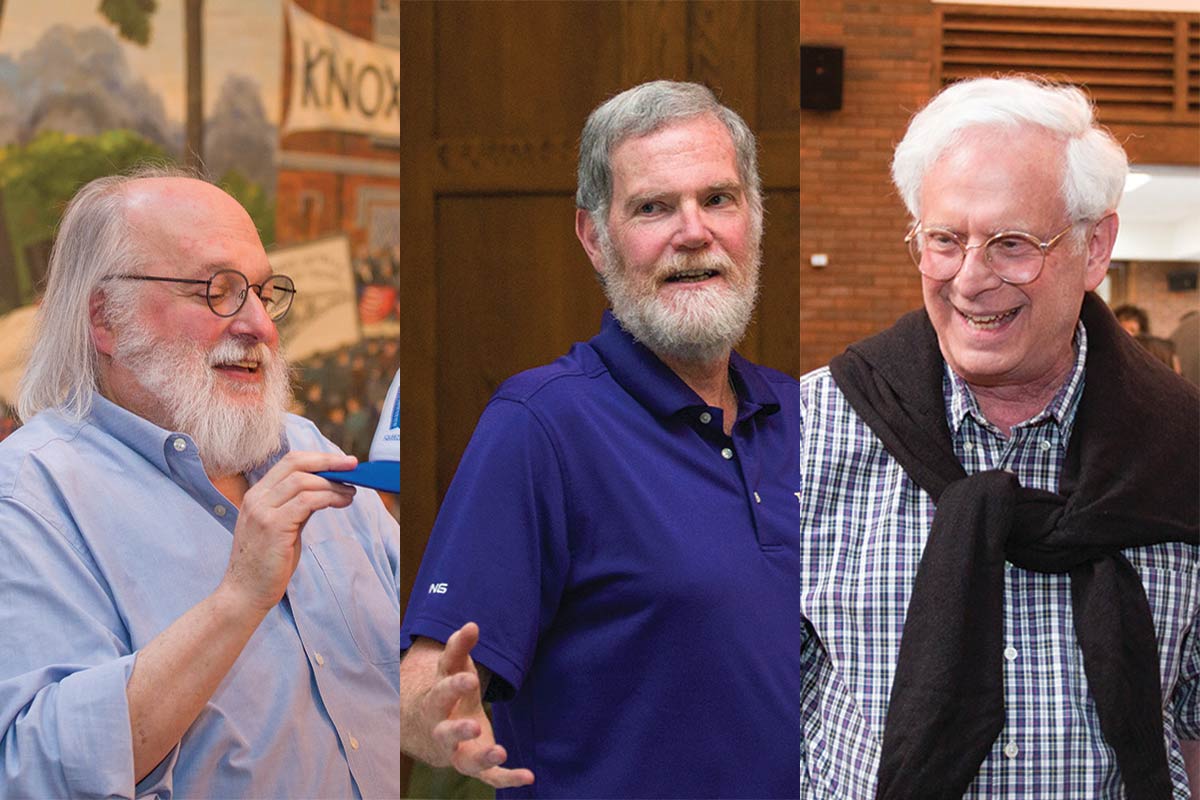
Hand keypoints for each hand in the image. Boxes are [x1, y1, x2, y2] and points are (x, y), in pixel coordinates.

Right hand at [222, 450, 357, 612]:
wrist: (244, 594)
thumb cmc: (265, 564)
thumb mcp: (282, 528)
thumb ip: (298, 507)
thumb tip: (325, 490)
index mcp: (257, 495)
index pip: (289, 462)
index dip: (318, 458)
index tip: (342, 461)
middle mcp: (257, 498)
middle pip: (296, 464)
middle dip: (328, 461)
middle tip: (353, 466)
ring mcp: (262, 511)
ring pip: (304, 481)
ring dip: (333, 484)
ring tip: (350, 492)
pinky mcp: (273, 526)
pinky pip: (307, 501)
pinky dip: (329, 498)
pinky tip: (342, 502)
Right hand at [411, 623, 534, 787]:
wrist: (431, 728)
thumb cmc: (447, 692)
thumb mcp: (451, 669)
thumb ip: (459, 648)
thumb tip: (472, 624)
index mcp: (436, 704)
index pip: (442, 694)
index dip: (456, 686)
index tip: (472, 678)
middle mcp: (442, 732)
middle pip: (446, 734)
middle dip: (459, 731)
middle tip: (473, 726)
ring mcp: (458, 752)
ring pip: (467, 762)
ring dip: (483, 758)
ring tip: (501, 752)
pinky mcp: (475, 765)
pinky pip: (490, 777)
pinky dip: (509, 778)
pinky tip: (529, 776)